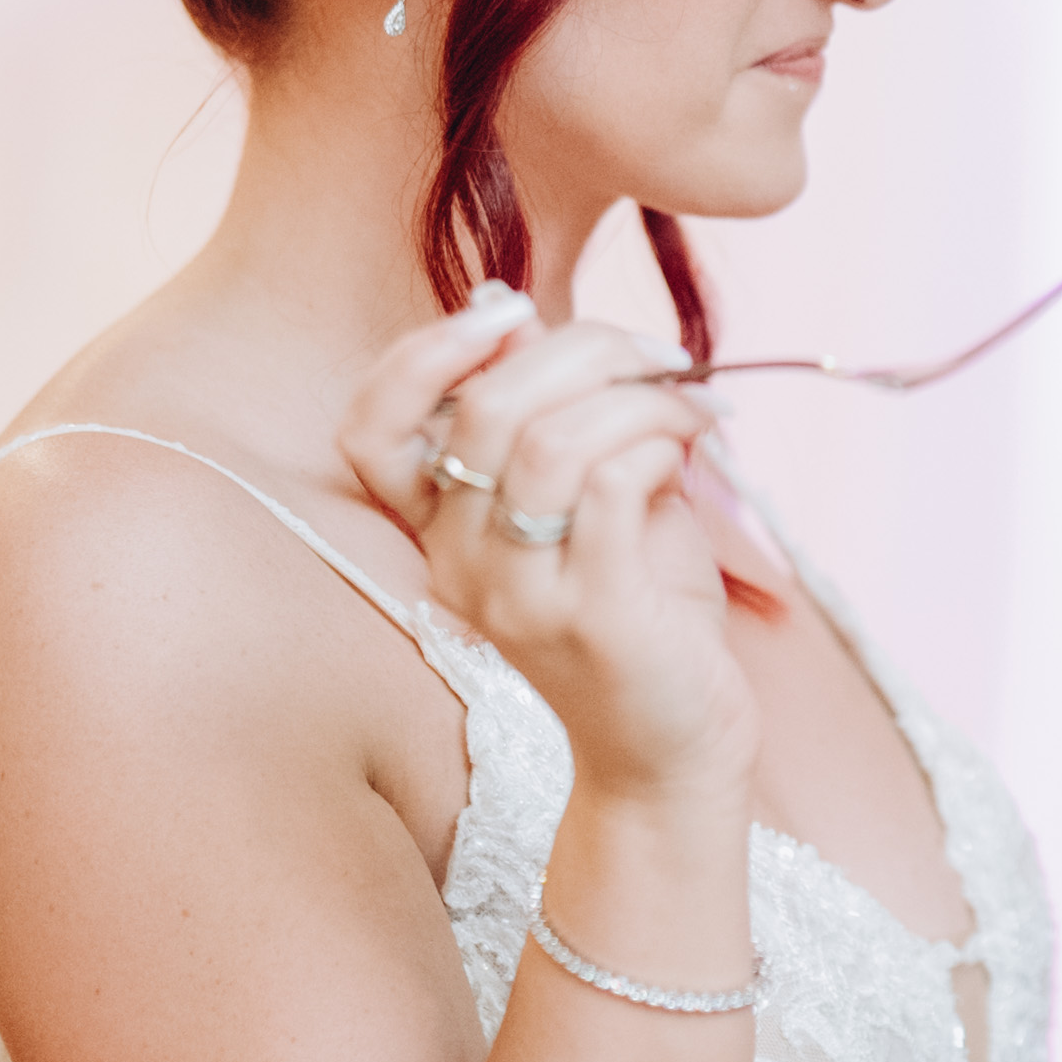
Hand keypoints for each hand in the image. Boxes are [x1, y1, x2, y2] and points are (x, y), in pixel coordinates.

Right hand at [340, 290, 748, 807]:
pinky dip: (657, 447)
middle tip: (658, 356)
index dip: (421, 355)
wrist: (674, 747)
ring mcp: (518, 598)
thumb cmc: (639, 608)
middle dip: (584, 349)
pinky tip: (689, 457)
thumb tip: (524, 316)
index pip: (370, 429)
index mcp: (439, 530)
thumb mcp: (587, 495)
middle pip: (485, 409)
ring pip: (552, 441)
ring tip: (691, 411)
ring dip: (639, 400)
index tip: (509, 315)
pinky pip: (610, 487)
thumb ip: (554, 413)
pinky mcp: (590, 619)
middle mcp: (458, 565)